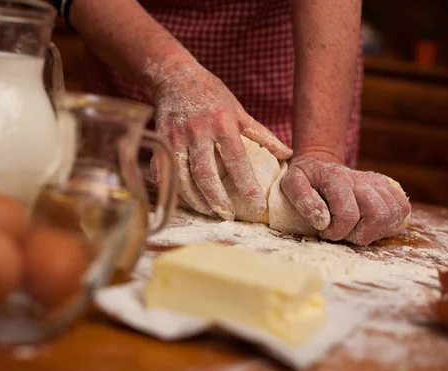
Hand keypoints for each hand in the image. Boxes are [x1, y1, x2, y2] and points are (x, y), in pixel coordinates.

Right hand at [151, 63, 291, 220]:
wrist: (175, 77)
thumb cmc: (212, 95)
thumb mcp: (239, 110)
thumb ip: (262, 134)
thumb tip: (288, 154)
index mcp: (222, 124)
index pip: (237, 160)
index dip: (247, 185)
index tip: (256, 205)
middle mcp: (198, 132)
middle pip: (206, 174)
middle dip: (217, 199)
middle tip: (228, 216)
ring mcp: (176, 137)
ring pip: (182, 177)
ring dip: (194, 199)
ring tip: (207, 211)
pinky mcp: (160, 141)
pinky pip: (162, 171)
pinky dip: (170, 188)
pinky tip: (181, 200)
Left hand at [281, 157, 410, 244]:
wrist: (321, 167)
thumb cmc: (306, 179)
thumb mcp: (292, 183)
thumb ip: (302, 199)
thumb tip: (322, 220)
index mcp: (337, 178)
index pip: (348, 214)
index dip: (336, 232)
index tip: (324, 232)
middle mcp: (362, 179)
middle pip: (377, 215)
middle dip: (358, 234)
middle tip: (342, 233)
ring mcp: (378, 182)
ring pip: (393, 213)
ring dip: (374, 231)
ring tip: (355, 229)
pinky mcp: (389, 187)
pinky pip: (402, 209)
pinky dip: (389, 223)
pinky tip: (369, 225)